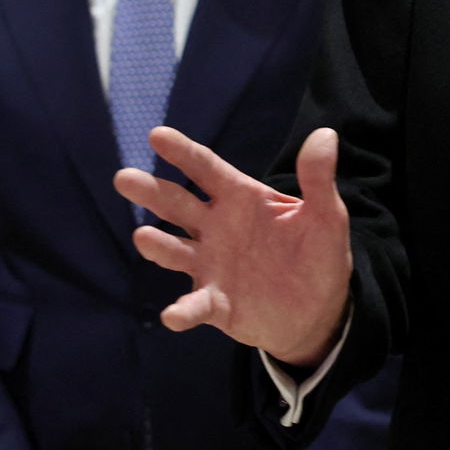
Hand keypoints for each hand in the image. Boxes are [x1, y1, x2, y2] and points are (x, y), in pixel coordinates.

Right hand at [113, 126, 352, 366]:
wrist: (318, 309)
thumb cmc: (317, 253)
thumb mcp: (326, 214)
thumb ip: (318, 178)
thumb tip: (326, 134)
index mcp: (241, 198)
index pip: (206, 169)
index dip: (183, 152)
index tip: (156, 135)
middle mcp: (217, 228)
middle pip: (177, 205)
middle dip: (151, 191)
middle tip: (123, 177)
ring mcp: (210, 265)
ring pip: (175, 250)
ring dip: (158, 244)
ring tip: (143, 235)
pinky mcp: (215, 302)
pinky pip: (194, 304)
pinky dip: (183, 310)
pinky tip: (174, 315)